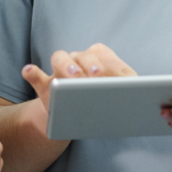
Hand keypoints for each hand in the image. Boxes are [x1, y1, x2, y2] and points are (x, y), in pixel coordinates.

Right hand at [21, 43, 137, 114]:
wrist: (73, 117)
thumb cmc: (99, 104)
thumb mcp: (114, 100)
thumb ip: (125, 93)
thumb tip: (142, 93)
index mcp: (98, 58)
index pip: (106, 56)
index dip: (113, 66)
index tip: (121, 77)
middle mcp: (78, 59)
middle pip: (84, 54)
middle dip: (91, 64)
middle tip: (97, 77)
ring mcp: (59, 70)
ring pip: (60, 57)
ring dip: (66, 64)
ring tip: (71, 76)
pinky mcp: (43, 83)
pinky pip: (35, 74)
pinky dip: (32, 72)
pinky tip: (29, 71)